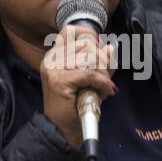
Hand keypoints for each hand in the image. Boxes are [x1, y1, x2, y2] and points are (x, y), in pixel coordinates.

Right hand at [41, 24, 116, 148]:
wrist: (62, 129)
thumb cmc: (75, 105)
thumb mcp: (88, 80)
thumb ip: (98, 63)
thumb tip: (111, 46)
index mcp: (54, 56)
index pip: (70, 31)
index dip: (88, 34)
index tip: (100, 46)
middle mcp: (51, 59)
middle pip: (85, 44)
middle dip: (102, 59)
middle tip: (106, 76)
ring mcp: (53, 69)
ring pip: (89, 57)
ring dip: (103, 72)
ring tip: (106, 86)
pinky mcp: (59, 81)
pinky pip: (89, 73)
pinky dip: (103, 82)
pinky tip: (108, 90)